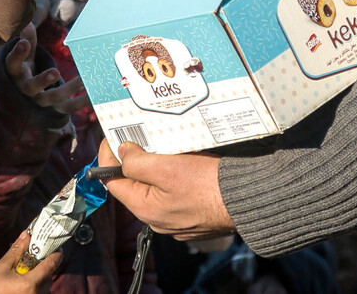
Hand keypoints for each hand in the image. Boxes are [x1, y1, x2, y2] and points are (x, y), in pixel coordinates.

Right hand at [0, 230, 61, 293]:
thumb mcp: (3, 266)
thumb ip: (17, 250)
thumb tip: (26, 234)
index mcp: (30, 283)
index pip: (51, 265)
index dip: (56, 254)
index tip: (56, 247)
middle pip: (49, 276)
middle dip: (44, 266)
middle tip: (35, 259)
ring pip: (45, 286)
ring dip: (40, 278)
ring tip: (26, 274)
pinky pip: (40, 293)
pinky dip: (36, 287)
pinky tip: (24, 284)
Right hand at [3, 21, 87, 114]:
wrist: (29, 97)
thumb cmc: (27, 67)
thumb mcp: (25, 53)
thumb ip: (26, 38)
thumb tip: (25, 22)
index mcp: (17, 73)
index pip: (13, 64)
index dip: (18, 54)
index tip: (24, 43)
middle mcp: (27, 89)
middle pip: (32, 86)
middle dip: (44, 80)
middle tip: (56, 72)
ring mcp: (42, 101)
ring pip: (54, 97)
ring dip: (70, 89)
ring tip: (83, 79)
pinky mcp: (56, 108)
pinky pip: (70, 106)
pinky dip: (82, 101)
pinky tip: (94, 94)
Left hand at [97, 139, 234, 239]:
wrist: (248, 200)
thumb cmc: (208, 185)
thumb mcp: (167, 168)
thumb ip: (138, 162)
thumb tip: (122, 153)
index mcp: (146, 209)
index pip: (113, 182)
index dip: (107, 157)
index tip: (111, 137)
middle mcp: (158, 219)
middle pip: (134, 185)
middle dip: (132, 159)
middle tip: (135, 135)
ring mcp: (177, 219)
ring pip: (155, 188)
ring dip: (153, 166)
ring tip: (158, 144)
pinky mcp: (193, 214)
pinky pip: (174, 193)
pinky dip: (172, 176)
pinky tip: (180, 161)